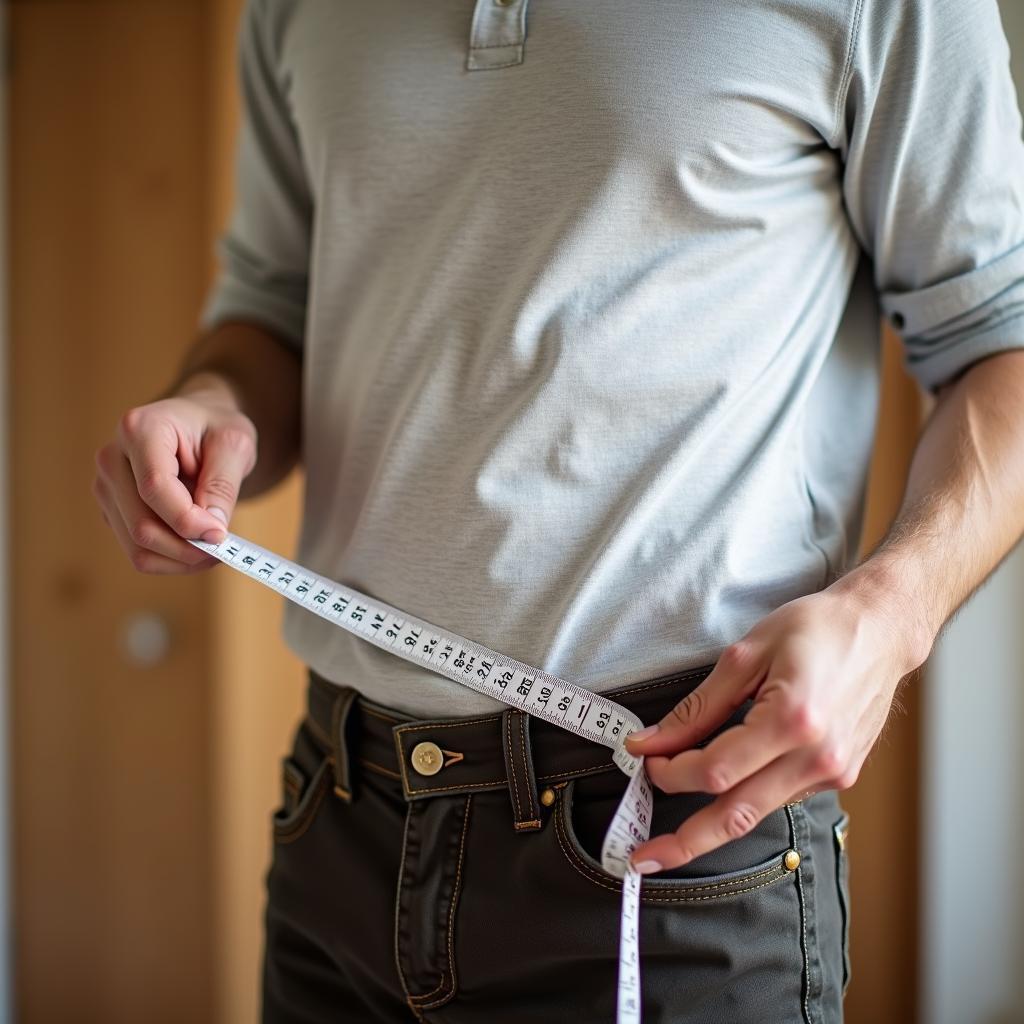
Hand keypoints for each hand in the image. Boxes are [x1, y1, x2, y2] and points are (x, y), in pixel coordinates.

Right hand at [92, 373, 257, 573]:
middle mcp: (112, 458)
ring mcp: (108, 488)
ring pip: (138, 547)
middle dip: (188, 547)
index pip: (154, 487)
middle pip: (142, 525)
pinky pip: (139, 551)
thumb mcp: (234, 444)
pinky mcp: (113, 511)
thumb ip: (223, 485)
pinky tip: (197, 547)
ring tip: (215, 549)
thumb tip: (212, 532)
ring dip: (181, 560)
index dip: (188, 520)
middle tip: (225, 548)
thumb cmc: (216, 429)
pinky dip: (172, 560)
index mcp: (139, 429)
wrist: (199, 425)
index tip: (221, 534)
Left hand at [623, 578, 927, 872]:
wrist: (882, 630)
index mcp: (793, 720)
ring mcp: (833, 773)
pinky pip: (779, 797)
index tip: (645, 760)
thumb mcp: (745, 655)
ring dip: (712, 826)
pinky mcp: (839, 777)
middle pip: (736, 815)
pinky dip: (745, 798)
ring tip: (672, 836)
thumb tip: (651, 742)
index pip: (715, 770)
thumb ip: (698, 706)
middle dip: (685, 842)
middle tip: (643, 858)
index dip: (671, 771)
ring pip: (757, 813)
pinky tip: (726, 788)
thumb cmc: (816, 629)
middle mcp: (817, 757)